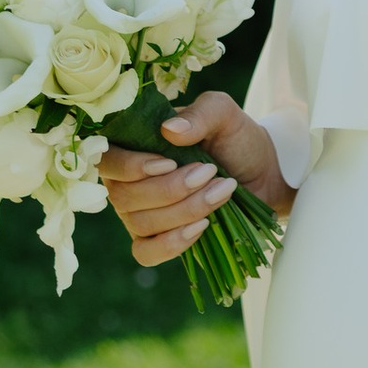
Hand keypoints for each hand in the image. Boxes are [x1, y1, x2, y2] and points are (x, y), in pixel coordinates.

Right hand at [97, 90, 292, 268]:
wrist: (261, 172)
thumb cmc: (233, 138)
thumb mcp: (223, 114)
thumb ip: (201, 113)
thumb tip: (169, 129)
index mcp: (133, 145)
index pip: (107, 160)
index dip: (131, 167)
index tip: (169, 162)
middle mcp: (127, 181)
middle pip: (124, 196)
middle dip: (171, 189)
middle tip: (210, 172)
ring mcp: (137, 213)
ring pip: (141, 224)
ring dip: (185, 210)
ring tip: (222, 191)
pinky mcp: (156, 239)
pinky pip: (146, 253)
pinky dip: (172, 244)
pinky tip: (201, 227)